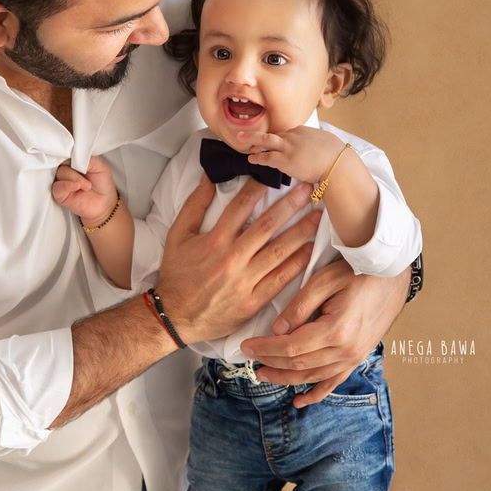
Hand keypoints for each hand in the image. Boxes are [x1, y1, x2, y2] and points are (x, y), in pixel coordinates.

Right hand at [52, 156, 116, 223]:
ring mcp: (63, 182)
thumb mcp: (100, 166)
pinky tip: (76, 187)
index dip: (72, 155)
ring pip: (60, 173)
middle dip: (75, 169)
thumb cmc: (103, 185)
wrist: (105, 204)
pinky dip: (66, 185)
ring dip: (75, 178)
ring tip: (87, 186)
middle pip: (62, 163)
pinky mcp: (60, 195)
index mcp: (75, 162)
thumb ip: (87, 159)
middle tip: (87, 177)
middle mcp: (67, 171)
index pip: (66, 153)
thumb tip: (75, 156)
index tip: (80, 159)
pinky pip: (57, 187)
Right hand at [153, 176, 319, 344]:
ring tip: (317, 217)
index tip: (275, 175)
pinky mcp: (252, 302)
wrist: (174, 315)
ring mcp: (244, 281)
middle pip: (267, 226)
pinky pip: (279, 281)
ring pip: (279, 252)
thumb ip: (194, 205)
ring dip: (300, 232)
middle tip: (309, 189)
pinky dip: (296, 265)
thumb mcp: (177, 235)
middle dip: (290, 205)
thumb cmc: (176, 274)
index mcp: (215, 240)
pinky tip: (309, 251)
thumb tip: (208, 178)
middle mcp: (232, 258)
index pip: (241, 206)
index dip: (259, 187)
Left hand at [238, 126, 346, 185]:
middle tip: (243, 133)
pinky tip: (250, 159)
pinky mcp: (286, 160)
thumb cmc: (337, 156)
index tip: (272, 144)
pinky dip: (257, 158)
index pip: (286, 133)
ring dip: (251, 140)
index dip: (277, 140)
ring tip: (239, 140)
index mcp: (303, 130)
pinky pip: (267, 157)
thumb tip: (315, 148)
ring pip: (265, 140)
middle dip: (256, 134)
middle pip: (272, 134)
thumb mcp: (326, 142)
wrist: (338, 163)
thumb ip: (316, 142)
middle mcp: (294, 136)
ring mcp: (288, 147)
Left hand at [239, 259, 409, 406]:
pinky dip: (316, 393)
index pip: (291, 347)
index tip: (247, 346)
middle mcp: (347, 349)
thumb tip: (277, 331)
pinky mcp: (358, 357)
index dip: (266, 349)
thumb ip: (299, 307)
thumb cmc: (356, 272)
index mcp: (336, 330)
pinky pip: (334, 381)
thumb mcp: (323, 280)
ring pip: (313, 376)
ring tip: (264, 375)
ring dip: (286, 378)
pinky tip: (300, 400)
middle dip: (271, 363)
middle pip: (299, 365)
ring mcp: (354, 356)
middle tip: (249, 360)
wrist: (390, 276)